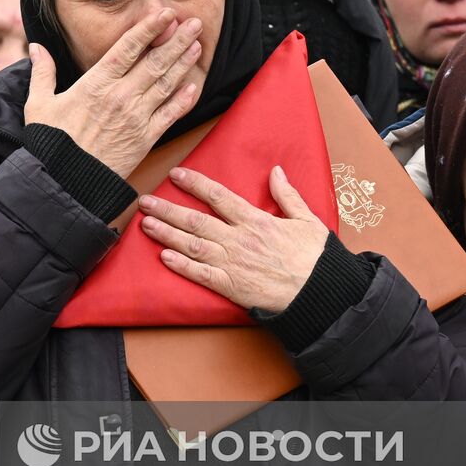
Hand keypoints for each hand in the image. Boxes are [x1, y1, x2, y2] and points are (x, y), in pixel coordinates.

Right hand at [23, 8, 201, 178]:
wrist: (64, 181)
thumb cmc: (50, 143)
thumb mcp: (39, 103)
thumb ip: (42, 72)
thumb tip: (36, 47)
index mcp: (96, 83)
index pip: (128, 48)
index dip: (149, 28)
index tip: (165, 14)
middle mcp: (120, 96)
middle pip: (154, 61)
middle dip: (176, 40)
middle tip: (194, 23)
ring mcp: (136, 117)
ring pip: (166, 83)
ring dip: (183, 63)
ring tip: (197, 44)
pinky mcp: (145, 139)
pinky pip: (170, 114)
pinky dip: (183, 100)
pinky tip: (193, 85)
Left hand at [137, 165, 329, 311]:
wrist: (320, 294)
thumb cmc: (316, 259)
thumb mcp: (307, 220)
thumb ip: (287, 195)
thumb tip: (276, 171)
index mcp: (255, 221)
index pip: (218, 196)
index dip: (195, 184)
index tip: (176, 174)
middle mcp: (239, 240)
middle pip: (196, 220)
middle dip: (168, 209)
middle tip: (145, 201)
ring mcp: (232, 263)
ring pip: (192, 245)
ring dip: (167, 234)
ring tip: (146, 224)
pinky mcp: (231, 286)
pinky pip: (201, 274)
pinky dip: (181, 266)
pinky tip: (163, 257)